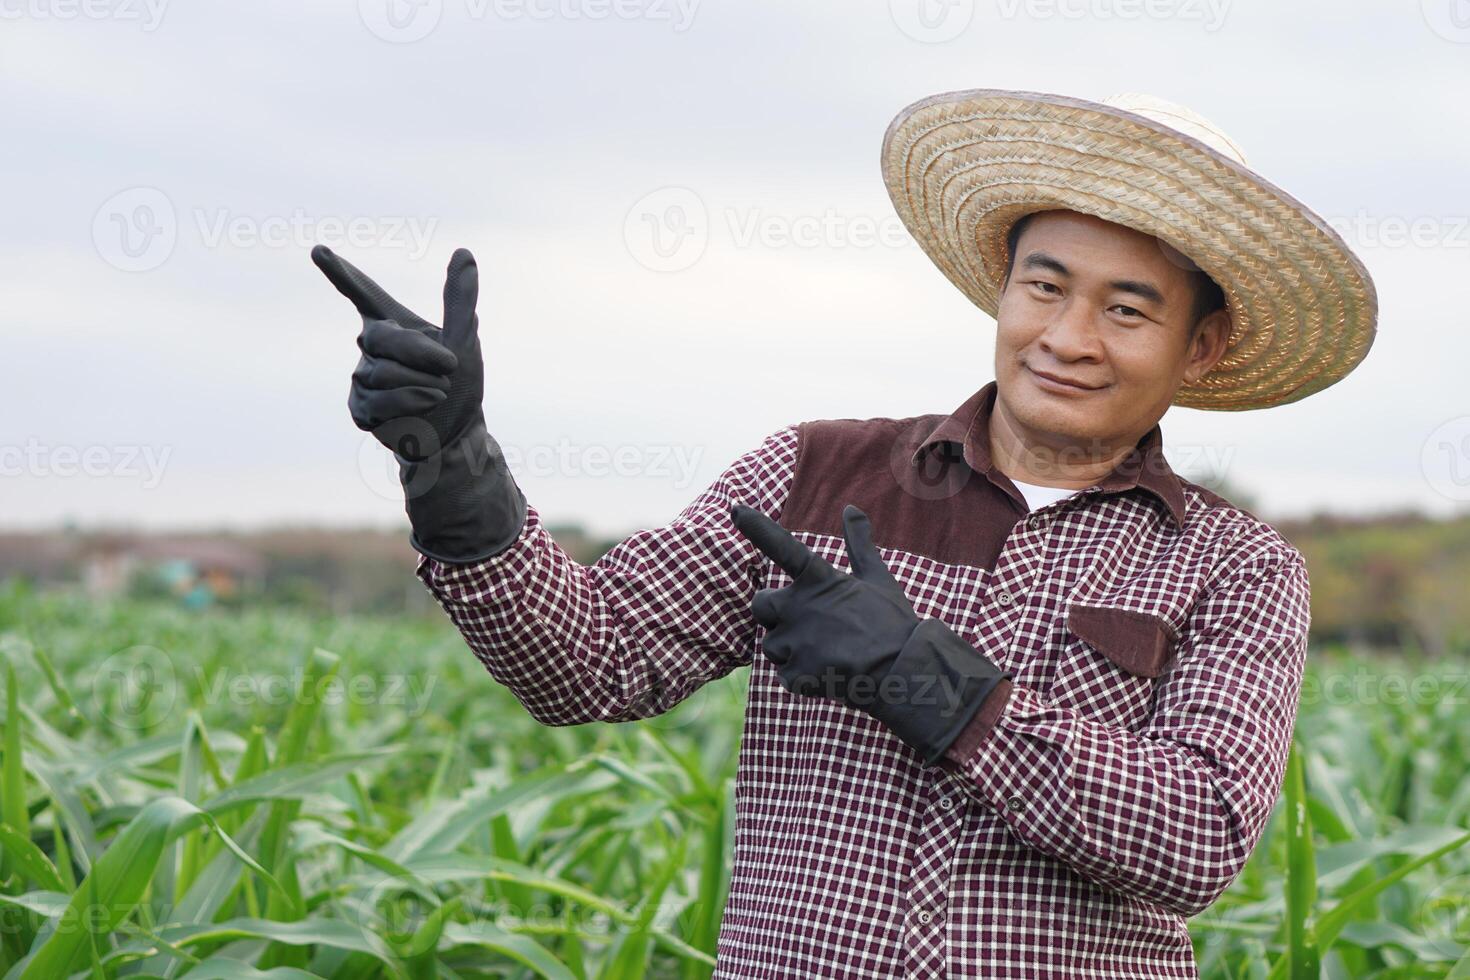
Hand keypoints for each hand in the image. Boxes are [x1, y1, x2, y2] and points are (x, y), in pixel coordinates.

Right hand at [312, 244, 483, 461]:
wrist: (455, 434)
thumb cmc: (460, 384)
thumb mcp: (465, 341)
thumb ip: (459, 300)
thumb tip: (464, 252)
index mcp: (395, 323)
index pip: (362, 292)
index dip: (340, 272)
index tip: (318, 250)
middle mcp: (372, 346)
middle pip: (381, 336)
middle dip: (420, 353)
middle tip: (450, 367)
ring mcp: (362, 377)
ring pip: (381, 372)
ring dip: (422, 385)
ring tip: (437, 394)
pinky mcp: (360, 408)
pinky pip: (378, 402)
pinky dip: (409, 406)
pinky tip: (422, 410)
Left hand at [730, 502, 1011, 764]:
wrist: (906, 671)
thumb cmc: (892, 622)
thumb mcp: (877, 577)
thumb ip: (858, 543)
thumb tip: (851, 508)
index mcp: (818, 579)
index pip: (781, 546)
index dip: (757, 527)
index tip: (735, 508)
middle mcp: (799, 605)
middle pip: (760, 605)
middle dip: (775, 615)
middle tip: (810, 625)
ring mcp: (796, 641)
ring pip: (771, 645)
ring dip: (791, 651)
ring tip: (828, 652)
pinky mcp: (797, 673)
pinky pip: (785, 675)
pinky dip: (803, 678)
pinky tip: (829, 673)